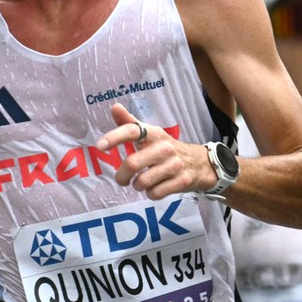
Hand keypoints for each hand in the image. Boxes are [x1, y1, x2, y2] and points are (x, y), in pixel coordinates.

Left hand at [96, 103, 212, 198]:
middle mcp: (165, 147)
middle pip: (133, 163)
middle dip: (122, 176)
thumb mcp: (152, 134)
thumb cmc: (167, 149)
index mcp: (155, 134)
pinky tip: (155, 188)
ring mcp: (175, 165)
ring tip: (142, 183)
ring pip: (143, 182)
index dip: (115, 137)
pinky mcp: (182, 181)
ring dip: (137, 186)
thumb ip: (131, 123)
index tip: (100, 146)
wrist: (200, 163)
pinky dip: (151, 194)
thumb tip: (114, 107)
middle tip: (122, 179)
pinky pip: (155, 193)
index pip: (133, 131)